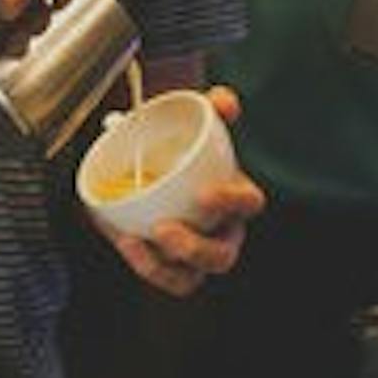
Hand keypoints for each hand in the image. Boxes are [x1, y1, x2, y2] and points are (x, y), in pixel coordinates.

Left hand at [96, 85, 264, 296]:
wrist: (144, 163)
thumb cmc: (177, 145)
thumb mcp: (191, 121)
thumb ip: (211, 107)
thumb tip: (224, 100)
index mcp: (233, 196)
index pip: (249, 203)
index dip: (233, 202)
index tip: (204, 193)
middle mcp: (220, 230)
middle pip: (222, 254)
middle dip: (197, 248)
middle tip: (165, 229)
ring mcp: (194, 252)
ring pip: (193, 275)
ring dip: (168, 266)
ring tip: (141, 241)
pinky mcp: (168, 264)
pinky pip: (166, 277)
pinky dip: (148, 267)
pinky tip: (129, 243)